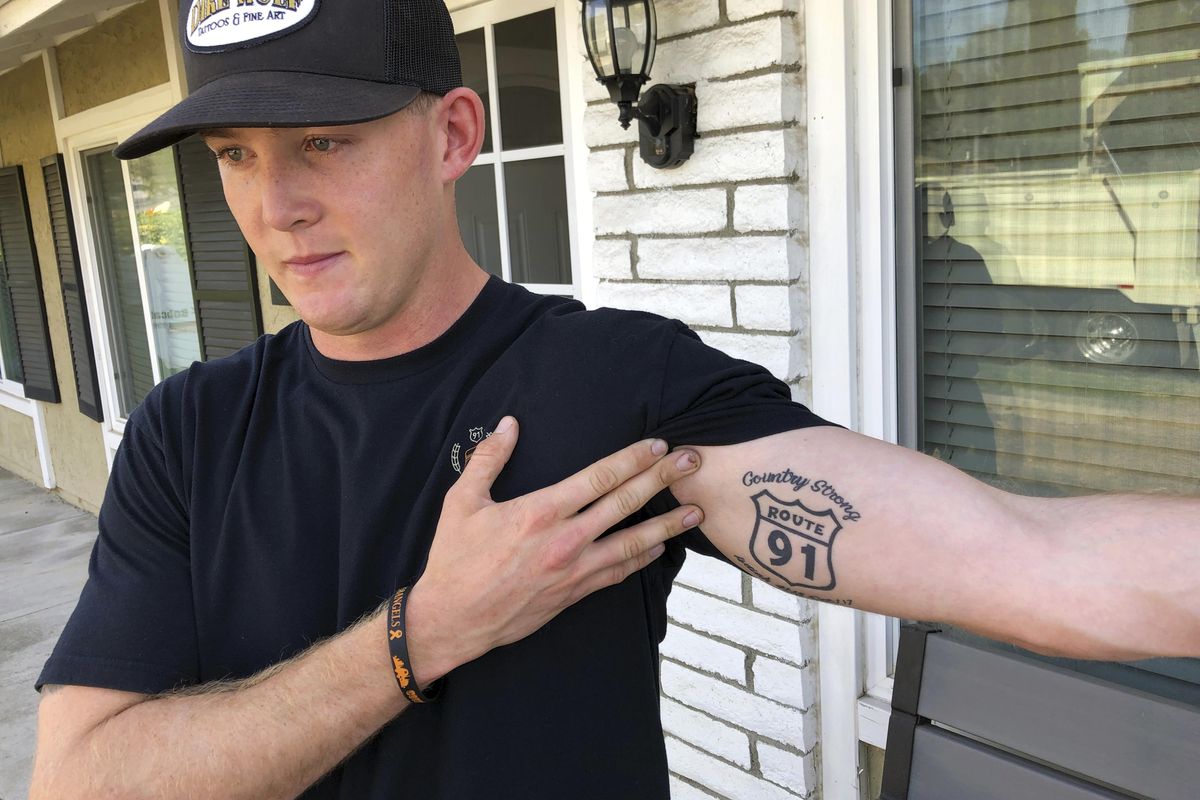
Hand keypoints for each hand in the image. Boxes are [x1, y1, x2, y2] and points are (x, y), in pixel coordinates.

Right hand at [405, 416, 701, 686]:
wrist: (452, 620)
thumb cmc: (454, 560)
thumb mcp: (461, 502)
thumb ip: (488, 458)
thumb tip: (508, 424)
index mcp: (540, 511)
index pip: (600, 477)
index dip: (633, 458)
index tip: (658, 444)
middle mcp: (565, 540)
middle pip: (626, 503)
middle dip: (662, 479)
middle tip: (693, 462)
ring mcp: (573, 570)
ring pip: (632, 543)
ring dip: (667, 525)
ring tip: (696, 511)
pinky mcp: (574, 594)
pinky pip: (618, 574)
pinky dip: (643, 559)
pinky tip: (660, 548)